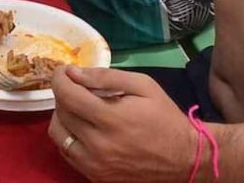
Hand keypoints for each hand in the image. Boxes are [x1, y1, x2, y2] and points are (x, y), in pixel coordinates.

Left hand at [48, 66, 196, 182]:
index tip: (63, 71)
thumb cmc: (165, 118)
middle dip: (63, 94)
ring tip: (78, 108)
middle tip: (76, 87)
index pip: (67, 96)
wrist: (185, 158)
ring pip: (58, 135)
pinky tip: (83, 127)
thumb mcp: (143, 86)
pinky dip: (69, 136)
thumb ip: (106, 77)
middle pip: (61, 114)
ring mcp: (95, 165)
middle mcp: (98, 146)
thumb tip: (74, 73)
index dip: (59, 78)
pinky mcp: (96, 177)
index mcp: (111, 120)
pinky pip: (68, 153)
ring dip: (62, 116)